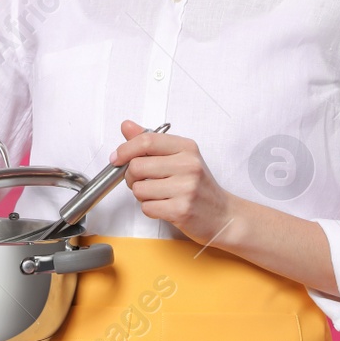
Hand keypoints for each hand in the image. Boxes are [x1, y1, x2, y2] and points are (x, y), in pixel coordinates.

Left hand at [109, 119, 235, 245]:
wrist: (222, 214)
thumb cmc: (199, 186)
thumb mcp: (179, 157)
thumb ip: (151, 142)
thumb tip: (127, 126)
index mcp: (186, 148)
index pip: (147, 141)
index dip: (125, 149)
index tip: (117, 158)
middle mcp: (188, 165)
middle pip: (137, 166)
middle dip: (131, 177)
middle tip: (142, 181)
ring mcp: (186, 188)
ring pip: (139, 189)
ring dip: (141, 195)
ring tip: (158, 194)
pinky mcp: (181, 210)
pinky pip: (147, 207)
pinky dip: (150, 208)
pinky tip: (164, 206)